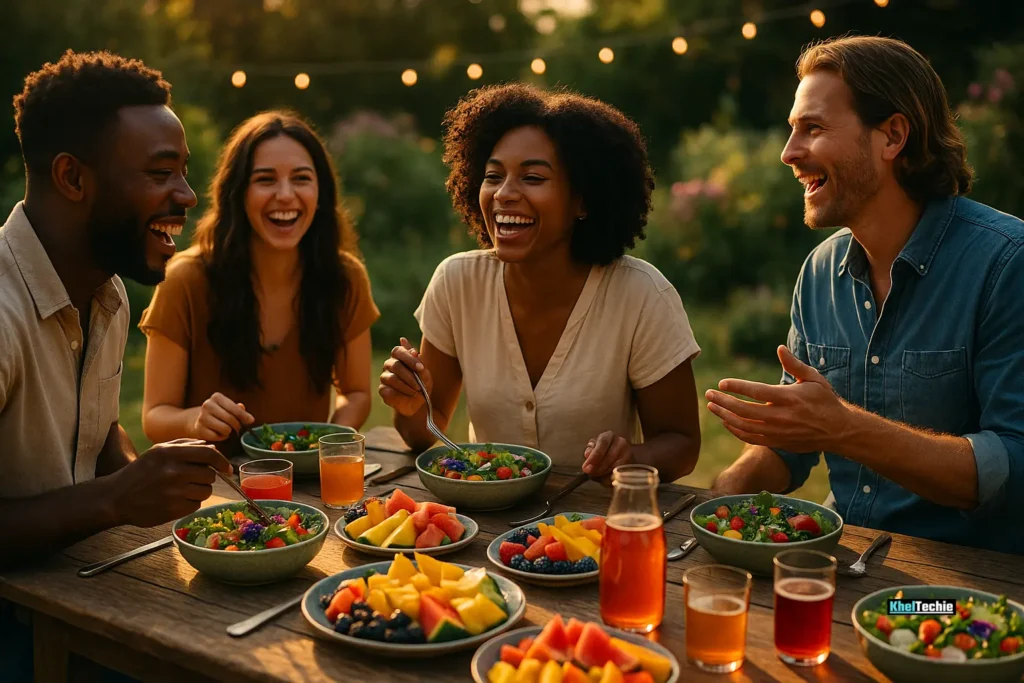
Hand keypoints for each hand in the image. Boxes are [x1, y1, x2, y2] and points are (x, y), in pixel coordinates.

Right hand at [109, 439, 231, 527]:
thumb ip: (186, 445)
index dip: (222, 461)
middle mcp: (173, 471)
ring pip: (206, 491)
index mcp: (170, 453)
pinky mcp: (173, 510)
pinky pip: (196, 505)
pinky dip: (190, 503)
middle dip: (206, 477)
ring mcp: (174, 492)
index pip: (209, 454)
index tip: (227, 468)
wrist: (116, 497)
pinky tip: (175, 500)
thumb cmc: (141, 472)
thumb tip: (212, 446)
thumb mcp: (158, 451)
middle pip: (210, 475)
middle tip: (192, 479)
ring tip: (181, 489)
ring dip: (199, 491)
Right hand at [192, 393, 253, 440]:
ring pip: (225, 429)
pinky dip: (220, 437)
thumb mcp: (228, 408)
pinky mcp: (199, 429)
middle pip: (231, 419)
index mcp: (217, 397)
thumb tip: (248, 416)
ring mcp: (202, 417)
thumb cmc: (218, 413)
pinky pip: (217, 437)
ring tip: (224, 429)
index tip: (251, 420)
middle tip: (236, 428)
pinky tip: (217, 433)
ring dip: (228, 432)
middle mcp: (207, 405)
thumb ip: (238, 410)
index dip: (244, 416)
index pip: (234, 408)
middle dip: (237, 426)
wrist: (198, 420)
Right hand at [379, 337, 431, 416]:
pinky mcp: (382, 389)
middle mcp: (389, 364)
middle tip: (420, 385)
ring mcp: (384, 376)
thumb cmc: (422, 384)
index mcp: (399, 356)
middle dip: (410, 376)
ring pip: (392, 378)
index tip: (421, 368)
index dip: (409, 358)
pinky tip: (409, 395)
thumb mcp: (425, 374)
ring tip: (416, 391)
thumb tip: (414, 352)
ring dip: (407, 386)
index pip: (399, 351)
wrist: (418, 402)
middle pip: (395, 365)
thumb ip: (420, 363)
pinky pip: (389, 390)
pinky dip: (402, 393)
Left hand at [582, 431, 634, 485]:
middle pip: (609, 456)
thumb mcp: (594, 448)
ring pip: (616, 466)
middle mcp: (621, 442)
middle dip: (598, 467)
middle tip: (591, 474)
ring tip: (598, 477)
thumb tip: (587, 454)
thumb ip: (590, 450)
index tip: (586, 467)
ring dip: (605, 474)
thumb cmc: (603, 451)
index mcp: (608, 435)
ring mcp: (629, 453)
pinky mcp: (632, 464)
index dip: (594, 456)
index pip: (602, 443)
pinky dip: (612, 478)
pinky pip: (621, 473)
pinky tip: (606, 479)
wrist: (621, 454)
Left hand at [705, 345, 851, 452]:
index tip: (722, 383)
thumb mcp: (814, 378)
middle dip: (723, 402)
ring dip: (725, 416)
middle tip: (708, 394)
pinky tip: (726, 421)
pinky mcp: (778, 443)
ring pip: (744, 426)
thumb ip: (794, 364)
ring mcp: (778, 432)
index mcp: (789, 398)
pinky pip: (750, 438)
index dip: (737, 387)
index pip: (756, 392)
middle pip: (744, 410)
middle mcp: (781, 417)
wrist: (838, 431)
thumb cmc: (825, 400)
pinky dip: (735, 430)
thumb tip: (779, 348)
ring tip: (711, 407)